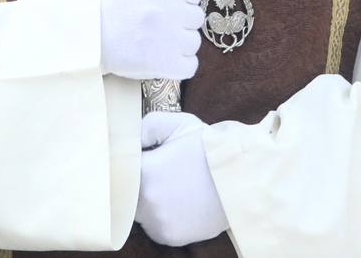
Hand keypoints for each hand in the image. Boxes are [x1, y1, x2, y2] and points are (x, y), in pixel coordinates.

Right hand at [100, 0, 203, 80]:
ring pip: (193, 42)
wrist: (88, 38)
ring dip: (179, 43)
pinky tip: (160, 56)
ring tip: (157, 39)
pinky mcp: (166, 66)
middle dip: (180, 20)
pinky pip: (190, 66)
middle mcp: (168, 13)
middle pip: (196, 17)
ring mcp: (168, 41)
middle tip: (158, 20)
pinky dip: (179, 65)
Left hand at [136, 111, 228, 246]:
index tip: (137, 159)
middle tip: (156, 173)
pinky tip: (178, 203)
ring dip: (147, 202)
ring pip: (138, 213)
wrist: (241, 177)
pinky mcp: (170, 237)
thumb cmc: (208, 148)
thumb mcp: (178, 123)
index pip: (118, 170)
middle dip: (136, 184)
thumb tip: (130, 140)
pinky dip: (161, 218)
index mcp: (144, 172)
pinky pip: (155, 227)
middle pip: (125, 194)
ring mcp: (158, 223)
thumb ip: (145, 126)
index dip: (127, 163)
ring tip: (170, 187)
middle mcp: (146, 202)